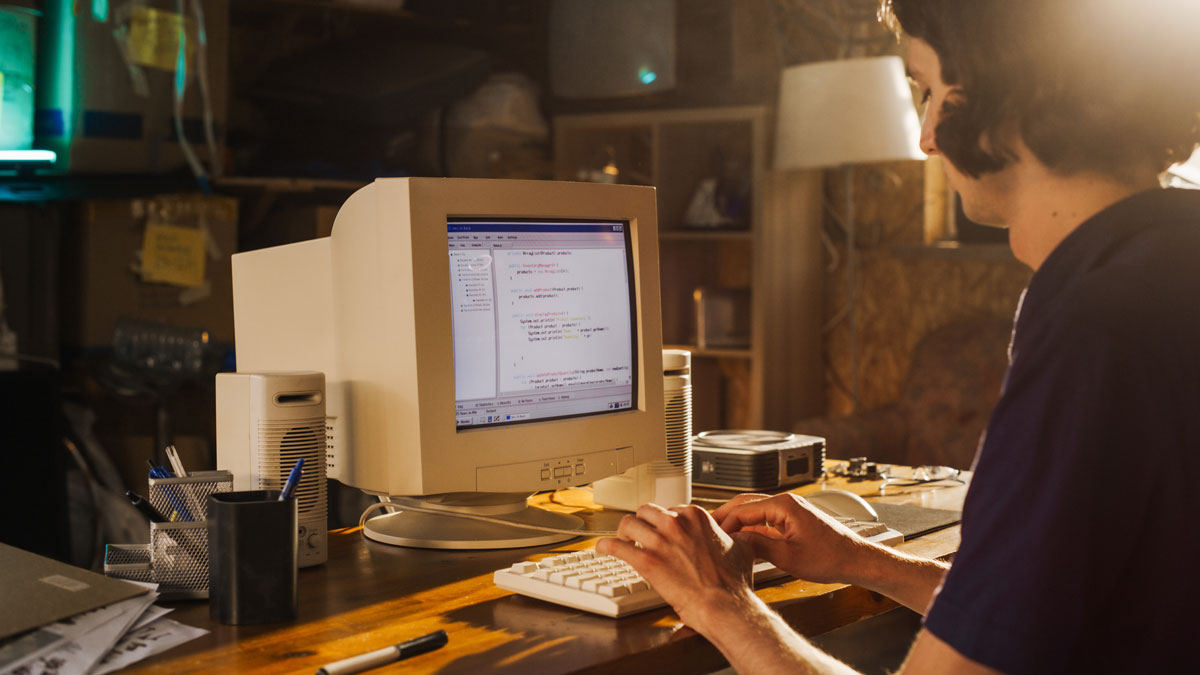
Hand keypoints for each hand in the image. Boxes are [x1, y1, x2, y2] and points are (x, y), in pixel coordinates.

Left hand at [595, 503, 756, 628]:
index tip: (661, 532)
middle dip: (641, 522)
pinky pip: (615, 546)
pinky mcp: (645, 561)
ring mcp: (659, 541)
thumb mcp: (743, 549)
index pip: (670, 509)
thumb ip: (737, 538)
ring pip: (628, 523)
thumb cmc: (732, 582)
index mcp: (695, 516)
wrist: (723, 604)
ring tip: (622, 540)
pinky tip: (601, 548)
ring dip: (623, 532)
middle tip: (639, 534)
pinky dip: (605, 546)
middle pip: (645, 511)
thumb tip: (742, 537)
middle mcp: (675, 523)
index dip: (664, 522)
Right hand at [713, 492, 880, 585]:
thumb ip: (759, 546)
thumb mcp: (789, 557)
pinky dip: (751, 525)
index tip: (711, 534)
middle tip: (707, 528)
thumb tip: (736, 540)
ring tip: (720, 532)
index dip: (724, 522)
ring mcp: (791, 510)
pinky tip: (742, 537)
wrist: (855, 560)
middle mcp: (787, 502)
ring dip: (737, 520)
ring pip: (755, 509)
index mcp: (784, 505)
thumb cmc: (831, 557)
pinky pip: (766, 517)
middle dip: (726, 515)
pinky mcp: (794, 519)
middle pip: (746, 503)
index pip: (744, 509)